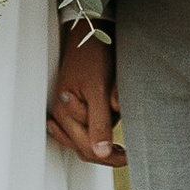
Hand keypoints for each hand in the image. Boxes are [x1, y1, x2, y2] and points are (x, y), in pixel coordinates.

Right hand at [47, 25, 124, 165]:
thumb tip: (102, 153)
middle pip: (84, 148)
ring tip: (116, 123)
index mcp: (64, 110)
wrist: (90, 33)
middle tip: (127, 152)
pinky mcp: (70, 108)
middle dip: (106, 149)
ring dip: (102, 137)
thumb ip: (100, 121)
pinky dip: (96, 132)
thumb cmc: (93, 57)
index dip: (109, 156)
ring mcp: (63, 112)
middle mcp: (60, 114)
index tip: (129, 156)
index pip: (88, 147)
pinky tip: (106, 132)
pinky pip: (82, 131)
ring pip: (84, 141)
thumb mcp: (100, 88)